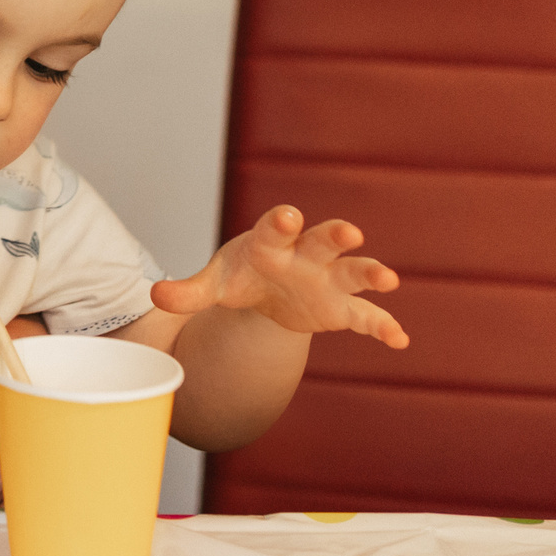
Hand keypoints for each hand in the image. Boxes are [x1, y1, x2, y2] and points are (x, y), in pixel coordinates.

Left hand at [151, 205, 408, 347]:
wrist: (266, 290)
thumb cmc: (242, 277)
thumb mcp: (214, 284)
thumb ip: (189, 291)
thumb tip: (155, 296)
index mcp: (270, 243)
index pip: (274, 228)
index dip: (281, 222)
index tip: (288, 215)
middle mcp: (305, 255)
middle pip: (321, 240)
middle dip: (334, 236)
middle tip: (349, 233)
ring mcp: (327, 280)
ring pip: (352, 271)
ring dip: (369, 272)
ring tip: (388, 278)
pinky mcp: (341, 307)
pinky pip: (366, 316)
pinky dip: (383, 326)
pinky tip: (400, 340)